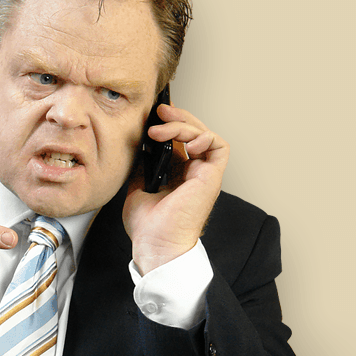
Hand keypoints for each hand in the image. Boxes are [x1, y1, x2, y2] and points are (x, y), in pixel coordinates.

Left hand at [124, 104, 228, 274]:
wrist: (154, 244)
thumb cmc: (147, 227)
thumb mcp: (137, 188)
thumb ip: (142, 167)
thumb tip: (138, 148)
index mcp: (178, 175)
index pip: (180, 141)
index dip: (169, 125)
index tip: (152, 117)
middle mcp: (193, 173)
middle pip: (194, 133)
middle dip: (178, 117)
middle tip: (159, 111)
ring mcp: (203, 175)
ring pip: (205, 135)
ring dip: (184, 125)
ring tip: (160, 129)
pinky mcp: (211, 178)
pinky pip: (218, 147)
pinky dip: (204, 136)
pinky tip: (185, 141)